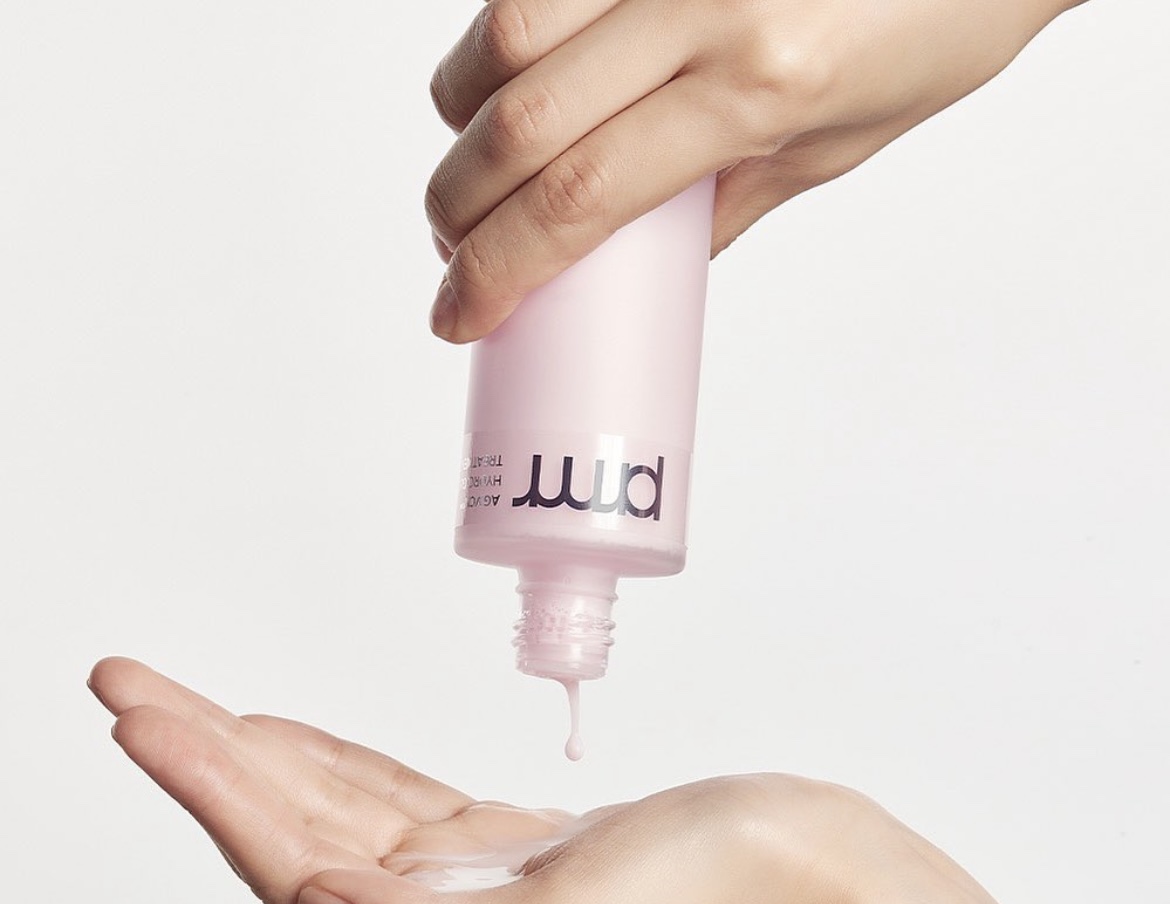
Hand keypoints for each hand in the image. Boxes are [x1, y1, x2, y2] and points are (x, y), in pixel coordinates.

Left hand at [87, 657, 885, 903]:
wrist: (810, 876)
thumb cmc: (715, 899)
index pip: (293, 865)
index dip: (211, 788)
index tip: (144, 717)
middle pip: (294, 835)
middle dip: (208, 758)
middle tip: (130, 686)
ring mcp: (475, 894)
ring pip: (336, 812)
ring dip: (259, 755)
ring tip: (183, 705)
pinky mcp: (510, 852)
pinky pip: (395, 800)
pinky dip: (337, 762)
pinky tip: (293, 738)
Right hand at [425, 0, 1077, 341]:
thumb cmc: (937, 21)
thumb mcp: (830, 146)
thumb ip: (720, 198)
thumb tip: (634, 251)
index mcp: (759, 85)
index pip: (583, 194)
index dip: (499, 266)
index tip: (459, 314)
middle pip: (521, 114)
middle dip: (459, 200)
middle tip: (451, 245)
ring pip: (507, 25)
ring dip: (464, 108)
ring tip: (477, 159)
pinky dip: (504, 37)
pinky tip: (513, 78)